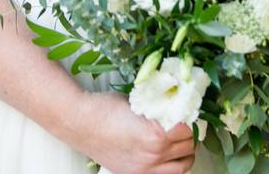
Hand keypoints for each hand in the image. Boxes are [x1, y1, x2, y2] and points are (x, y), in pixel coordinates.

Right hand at [71, 91, 195, 173]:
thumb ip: (160, 108)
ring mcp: (145, 170)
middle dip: (188, 135)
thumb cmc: (104, 108)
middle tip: (183, 125)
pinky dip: (171, 166)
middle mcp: (153, 156)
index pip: (188, 129)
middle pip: (188, 148)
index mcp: (156, 135)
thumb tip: (178, 105)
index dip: (189, 118)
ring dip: (184, 153)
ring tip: (178, 142)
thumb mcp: (140, 102)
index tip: (187, 112)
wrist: (79, 122)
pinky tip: (167, 155)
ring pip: (182, 166)